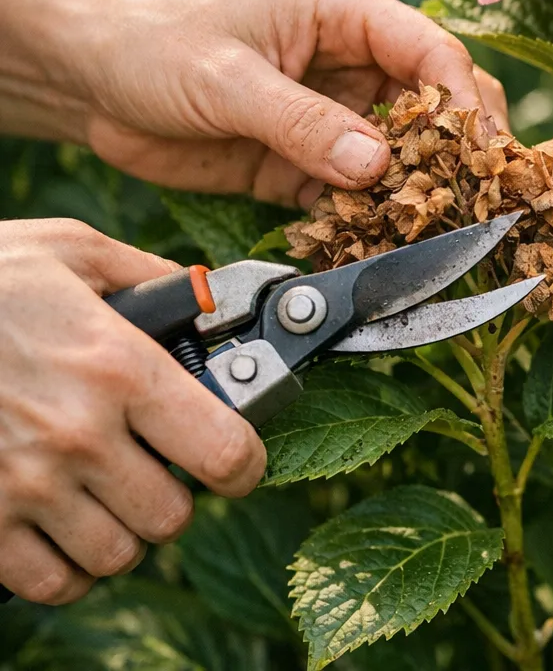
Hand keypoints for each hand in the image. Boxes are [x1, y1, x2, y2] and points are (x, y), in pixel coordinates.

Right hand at [0, 219, 265, 603]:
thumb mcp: (73, 251)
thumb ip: (151, 276)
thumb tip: (206, 294)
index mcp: (119, 368)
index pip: (224, 450)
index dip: (246, 463)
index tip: (240, 459)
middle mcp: (79, 436)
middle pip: (173, 516)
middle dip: (177, 494)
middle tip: (159, 466)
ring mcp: (25, 486)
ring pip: (117, 554)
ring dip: (124, 529)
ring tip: (108, 492)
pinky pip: (50, 582)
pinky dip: (67, 565)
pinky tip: (63, 524)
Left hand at [75, 0, 507, 206]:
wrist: (90, 83)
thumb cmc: (152, 47)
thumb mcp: (226, 80)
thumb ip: (302, 122)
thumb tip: (377, 165)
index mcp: (344, 11)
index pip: (429, 50)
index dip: (464, 101)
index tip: (480, 154)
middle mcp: (353, 59)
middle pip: (435, 103)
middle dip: (456, 149)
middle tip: (475, 200)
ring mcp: (334, 113)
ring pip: (402, 154)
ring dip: (415, 192)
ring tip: (434, 233)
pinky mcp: (309, 160)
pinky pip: (356, 193)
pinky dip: (369, 218)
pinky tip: (376, 244)